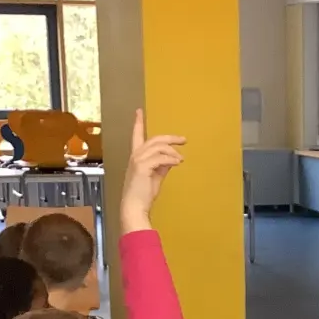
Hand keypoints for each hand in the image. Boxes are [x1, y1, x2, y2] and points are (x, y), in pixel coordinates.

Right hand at [119, 109, 185, 233]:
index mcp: (136, 157)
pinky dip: (171, 159)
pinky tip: (177, 163)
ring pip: (159, 147)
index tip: (139, 111)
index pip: (136, 135)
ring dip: (173, 152)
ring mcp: (137, 160)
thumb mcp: (155, 176)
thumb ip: (162, 166)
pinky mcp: (142, 166)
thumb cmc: (143, 195)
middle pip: (155, 139)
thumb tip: (172, 159)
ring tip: (181, 160)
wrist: (135, 206)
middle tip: (183, 140)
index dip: (138, 122)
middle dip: (170, 138)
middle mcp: (135, 155)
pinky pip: (160, 158)